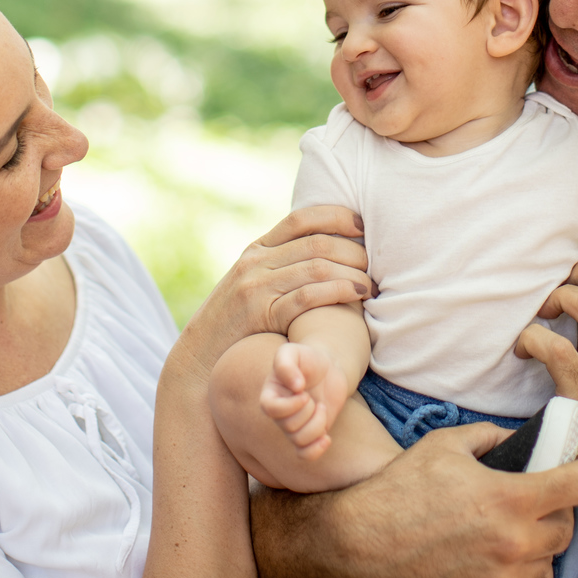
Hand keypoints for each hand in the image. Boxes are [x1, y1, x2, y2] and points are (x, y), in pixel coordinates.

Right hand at [178, 206, 371, 377]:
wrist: (199, 361)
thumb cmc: (237, 326)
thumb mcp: (253, 286)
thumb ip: (281, 268)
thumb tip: (327, 255)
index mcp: (257, 249)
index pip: (302, 218)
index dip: (337, 216)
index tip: (363, 225)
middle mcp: (256, 261)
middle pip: (316, 242)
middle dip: (353, 249)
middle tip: (378, 262)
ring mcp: (256, 286)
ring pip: (316, 266)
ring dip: (352, 272)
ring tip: (373, 284)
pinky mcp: (260, 313)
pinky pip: (307, 296)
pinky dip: (338, 292)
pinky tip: (357, 296)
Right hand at [255, 421, 577, 577]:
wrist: (366, 544)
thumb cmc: (403, 488)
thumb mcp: (447, 444)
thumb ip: (493, 436)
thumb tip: (522, 438)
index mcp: (510, 497)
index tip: (573, 471)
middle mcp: (516, 541)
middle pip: (569, 525)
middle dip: (558, 508)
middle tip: (536, 498)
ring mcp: (505, 577)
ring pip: (553, 558)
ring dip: (542, 541)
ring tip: (516, 526)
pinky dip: (530, 572)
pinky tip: (508, 555)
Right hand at [260, 340, 349, 458]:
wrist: (328, 368)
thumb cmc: (308, 358)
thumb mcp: (293, 351)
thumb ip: (285, 363)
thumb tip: (295, 386)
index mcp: (270, 394)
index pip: (270, 409)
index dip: (289, 405)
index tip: (304, 391)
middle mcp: (279, 414)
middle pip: (289, 426)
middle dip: (308, 410)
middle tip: (312, 396)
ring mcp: (294, 426)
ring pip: (300, 440)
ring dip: (317, 424)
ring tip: (321, 407)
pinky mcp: (309, 434)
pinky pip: (305, 455)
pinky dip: (316, 450)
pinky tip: (327, 437)